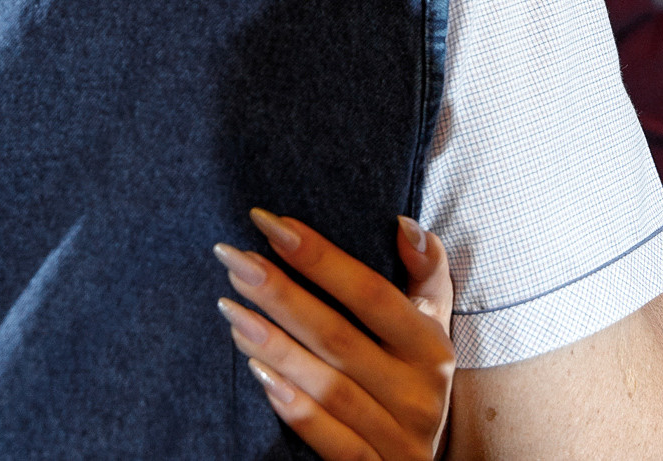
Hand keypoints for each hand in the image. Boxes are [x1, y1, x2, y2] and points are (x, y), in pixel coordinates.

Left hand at [215, 210, 454, 460]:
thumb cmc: (412, 383)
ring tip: (230, 309)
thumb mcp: (431, 331)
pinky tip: (256, 374)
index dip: (321, 257)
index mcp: (432, 349)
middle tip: (234, 258)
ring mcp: (398, 439)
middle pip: (340, 336)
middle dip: (282, 294)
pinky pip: (330, 440)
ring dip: (275, 346)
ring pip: (329, 388)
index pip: (372, 294)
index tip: (269, 223)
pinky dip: (295, 408)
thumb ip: (427, 277)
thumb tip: (405, 225)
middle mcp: (421, 394)